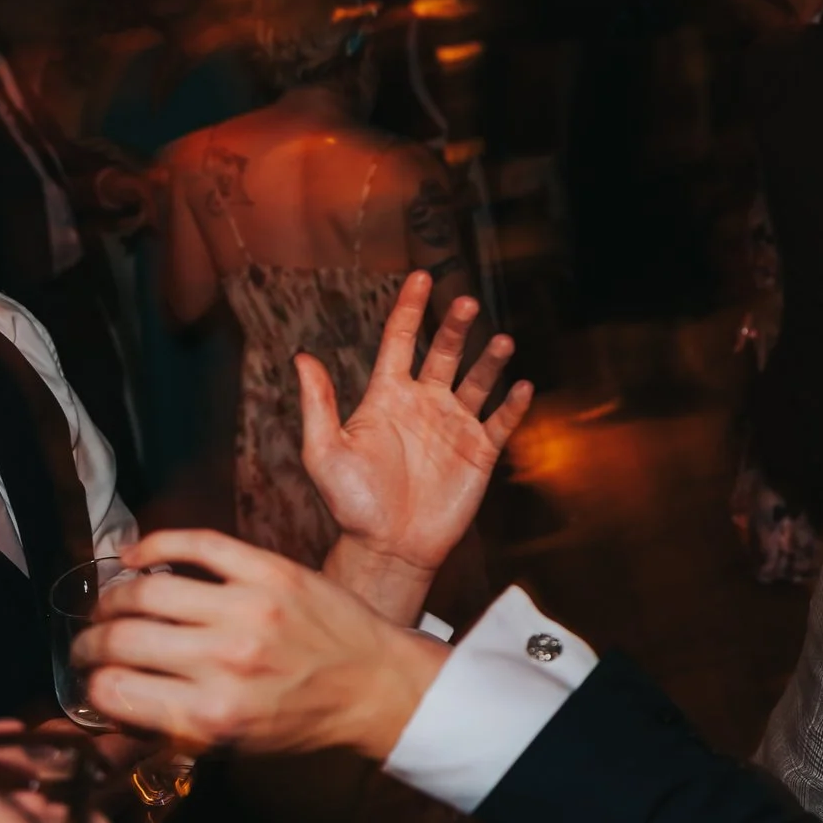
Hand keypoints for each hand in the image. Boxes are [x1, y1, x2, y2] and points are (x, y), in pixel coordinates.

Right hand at [77, 528, 448, 759]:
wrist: (378, 685)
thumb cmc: (305, 719)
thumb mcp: (235, 745)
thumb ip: (172, 725)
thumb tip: (107, 701)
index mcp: (213, 714)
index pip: (112, 691)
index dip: (91, 686)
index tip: (93, 680)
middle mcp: (227, 661)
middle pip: (120, 639)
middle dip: (89, 643)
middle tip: (88, 643)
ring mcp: (249, 610)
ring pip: (146, 590)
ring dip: (111, 597)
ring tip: (109, 606)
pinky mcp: (271, 571)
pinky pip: (195, 544)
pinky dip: (155, 545)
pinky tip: (137, 558)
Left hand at [303, 272, 533, 579]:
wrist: (388, 547)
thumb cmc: (351, 503)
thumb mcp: (325, 451)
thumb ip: (319, 404)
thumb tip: (300, 356)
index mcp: (387, 396)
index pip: (401, 340)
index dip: (411, 307)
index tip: (421, 276)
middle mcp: (424, 403)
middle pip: (446, 352)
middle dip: (456, 326)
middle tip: (466, 303)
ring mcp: (454, 425)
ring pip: (479, 380)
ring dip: (491, 360)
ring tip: (502, 342)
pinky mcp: (479, 452)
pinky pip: (501, 421)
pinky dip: (514, 404)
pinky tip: (522, 386)